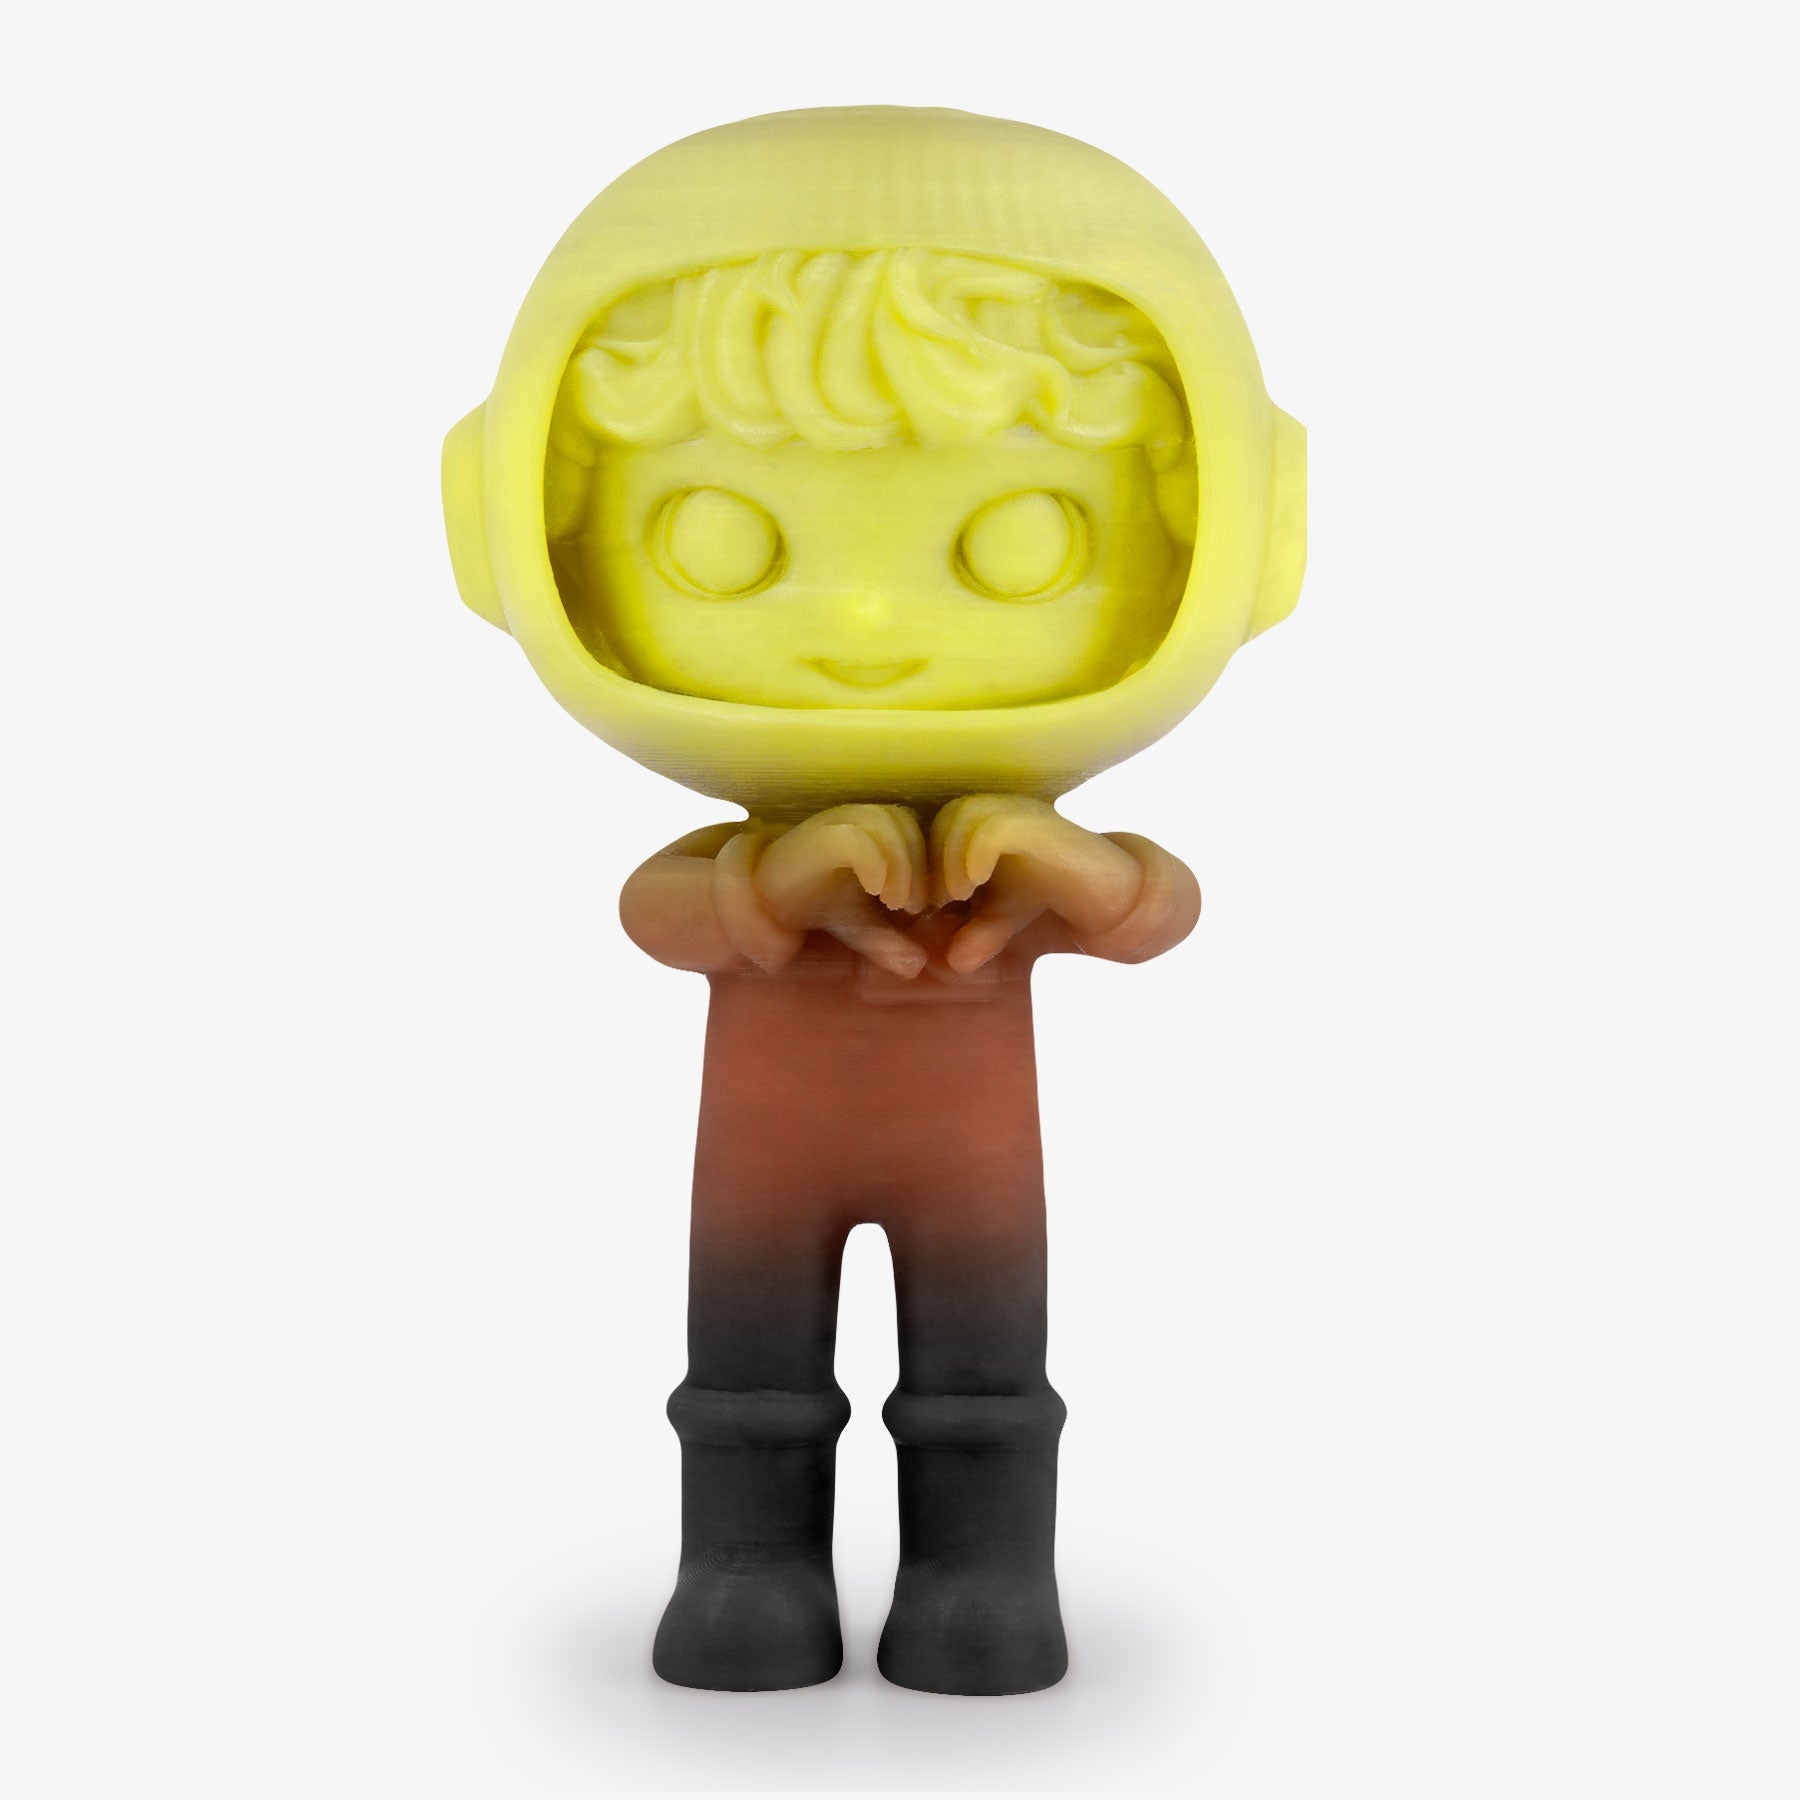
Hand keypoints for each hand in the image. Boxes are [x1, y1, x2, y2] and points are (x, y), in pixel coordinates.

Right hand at [751, 804, 929, 977]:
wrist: (764, 902)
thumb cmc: (815, 905)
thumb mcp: (860, 928)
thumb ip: (889, 942)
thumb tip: (917, 966)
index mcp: (870, 832)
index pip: (914, 826)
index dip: (926, 864)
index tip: (919, 905)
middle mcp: (852, 820)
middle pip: (905, 820)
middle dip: (917, 868)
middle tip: (909, 908)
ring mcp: (832, 825)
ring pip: (884, 822)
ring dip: (900, 867)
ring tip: (894, 903)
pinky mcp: (815, 840)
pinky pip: (856, 840)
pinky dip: (874, 865)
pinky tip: (873, 890)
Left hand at [930, 794, 1143, 970]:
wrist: (1108, 891)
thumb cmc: (1048, 894)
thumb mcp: (1001, 919)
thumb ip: (974, 933)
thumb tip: (953, 962)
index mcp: (981, 821)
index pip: (930, 824)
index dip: (919, 863)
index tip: (922, 903)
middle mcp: (999, 808)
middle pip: (941, 815)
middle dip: (930, 862)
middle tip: (938, 902)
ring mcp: (1020, 812)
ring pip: (962, 814)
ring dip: (950, 861)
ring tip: (959, 895)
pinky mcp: (1039, 825)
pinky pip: (992, 830)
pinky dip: (973, 859)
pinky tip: (975, 886)